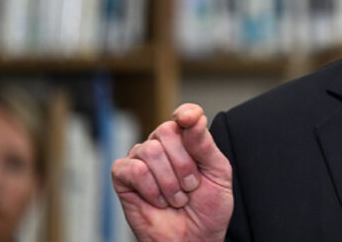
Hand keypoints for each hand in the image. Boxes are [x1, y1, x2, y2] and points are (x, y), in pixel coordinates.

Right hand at [111, 103, 232, 241]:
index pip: (185, 114)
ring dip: (169, 182)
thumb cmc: (208, 209)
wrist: (194, 239)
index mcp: (187, 141)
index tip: (188, 118)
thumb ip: (205, 145)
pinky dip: (150, 188)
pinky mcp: (123, 177)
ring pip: (150, 150)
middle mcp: (163, 146)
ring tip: (177, 199)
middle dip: (183, 163)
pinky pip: (133, 169)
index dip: (186, 113)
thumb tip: (192, 119)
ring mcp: (141, 160)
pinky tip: (159, 201)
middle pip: (166, 131)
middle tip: (190, 186)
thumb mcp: (218, 174)